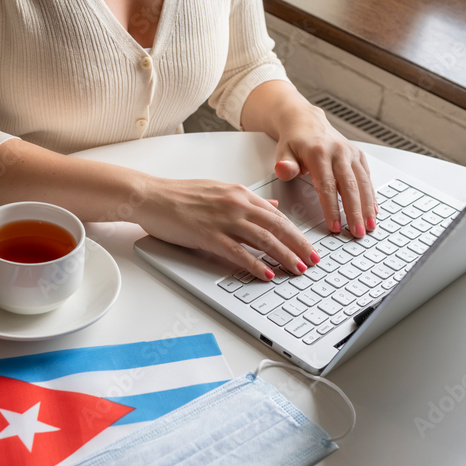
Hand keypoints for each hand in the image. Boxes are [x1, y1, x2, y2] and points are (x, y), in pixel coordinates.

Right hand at [134, 177, 317, 280]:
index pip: (277, 215)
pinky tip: (267, 274)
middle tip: (313, 261)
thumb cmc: (180, 196)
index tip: (308, 246)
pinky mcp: (208, 235)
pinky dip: (255, 264)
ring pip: (263, 239)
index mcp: (240, 194)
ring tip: (296, 269)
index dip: (296, 232)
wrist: (151, 196)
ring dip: (284, 256)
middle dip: (299, 246)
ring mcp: (223, 220)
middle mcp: (236, 204)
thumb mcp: (220, 190)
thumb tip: (271, 206)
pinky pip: (238, 252)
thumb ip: (247, 200)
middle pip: (277, 227)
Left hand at [272, 103, 376, 236]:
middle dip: (354, 212)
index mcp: (318, 153)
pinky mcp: (358, 155)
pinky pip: (367, 177)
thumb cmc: (294, 141)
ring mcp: (350, 153)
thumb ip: (284, 164)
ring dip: (367, 206)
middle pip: (350, 186)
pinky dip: (371, 195)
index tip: (334, 226)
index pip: (327, 185)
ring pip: (363, 182)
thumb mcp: (283, 151)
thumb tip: (283, 169)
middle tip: (358, 233)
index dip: (332, 208)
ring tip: (369, 226)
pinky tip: (373, 211)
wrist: (306, 120)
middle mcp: (338, 152)